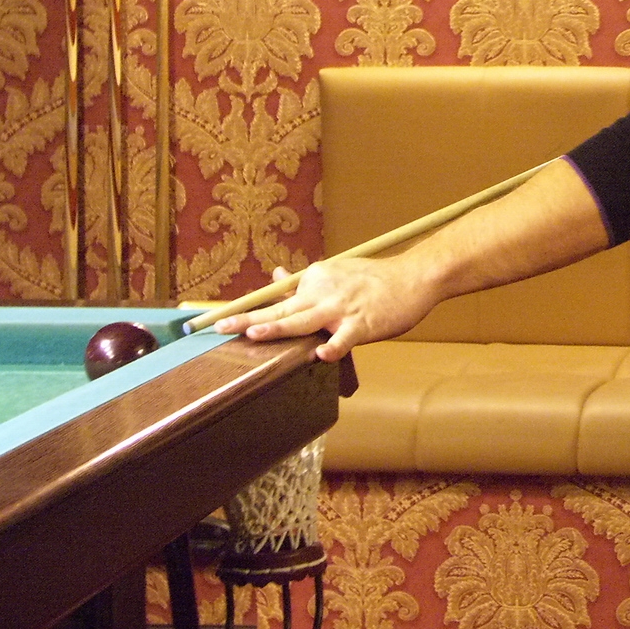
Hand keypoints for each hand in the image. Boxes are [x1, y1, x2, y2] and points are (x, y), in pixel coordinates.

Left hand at [213, 256, 435, 361]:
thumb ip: (307, 280)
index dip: (245, 308)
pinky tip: (322, 355)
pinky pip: (344, 337)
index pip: (275, 297)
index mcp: (315, 280)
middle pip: (280, 307)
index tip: (215, 319)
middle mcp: (324, 292)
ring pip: (304, 319)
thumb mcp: (337, 273)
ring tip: (255, 334)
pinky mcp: (363, 323)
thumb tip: (276, 276)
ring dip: (279, 326)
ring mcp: (342, 308)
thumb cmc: (375, 280)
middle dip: (247, 318)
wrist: (414, 277)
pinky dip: (333, 346)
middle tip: (218, 327)